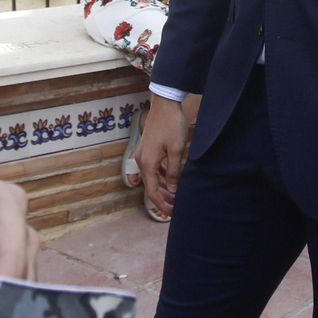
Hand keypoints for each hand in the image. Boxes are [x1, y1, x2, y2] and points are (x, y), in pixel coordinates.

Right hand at [138, 95, 189, 218]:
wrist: (165, 104)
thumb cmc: (172, 125)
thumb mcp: (176, 150)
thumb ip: (174, 171)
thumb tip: (173, 190)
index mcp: (147, 163)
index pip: (152, 192)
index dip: (161, 205)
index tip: (171, 214)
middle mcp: (141, 160)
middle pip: (151, 186)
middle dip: (163, 198)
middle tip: (175, 208)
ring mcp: (143, 154)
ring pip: (152, 177)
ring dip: (163, 187)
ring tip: (175, 196)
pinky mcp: (148, 148)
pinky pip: (153, 168)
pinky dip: (161, 176)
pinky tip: (170, 179)